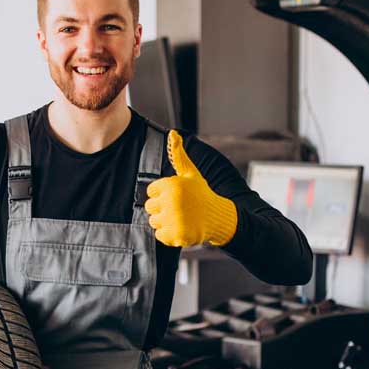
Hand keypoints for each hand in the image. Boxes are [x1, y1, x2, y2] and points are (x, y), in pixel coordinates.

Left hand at [144, 130, 237, 246]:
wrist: (218, 217)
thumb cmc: (201, 194)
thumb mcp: (190, 173)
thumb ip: (178, 155)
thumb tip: (173, 133)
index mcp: (171, 185)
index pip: (150, 191)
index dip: (162, 194)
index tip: (176, 195)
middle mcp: (171, 201)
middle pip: (150, 207)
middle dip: (162, 208)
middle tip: (179, 208)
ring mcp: (173, 219)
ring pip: (153, 222)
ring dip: (165, 222)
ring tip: (181, 217)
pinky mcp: (175, 235)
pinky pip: (159, 236)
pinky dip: (168, 235)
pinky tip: (181, 228)